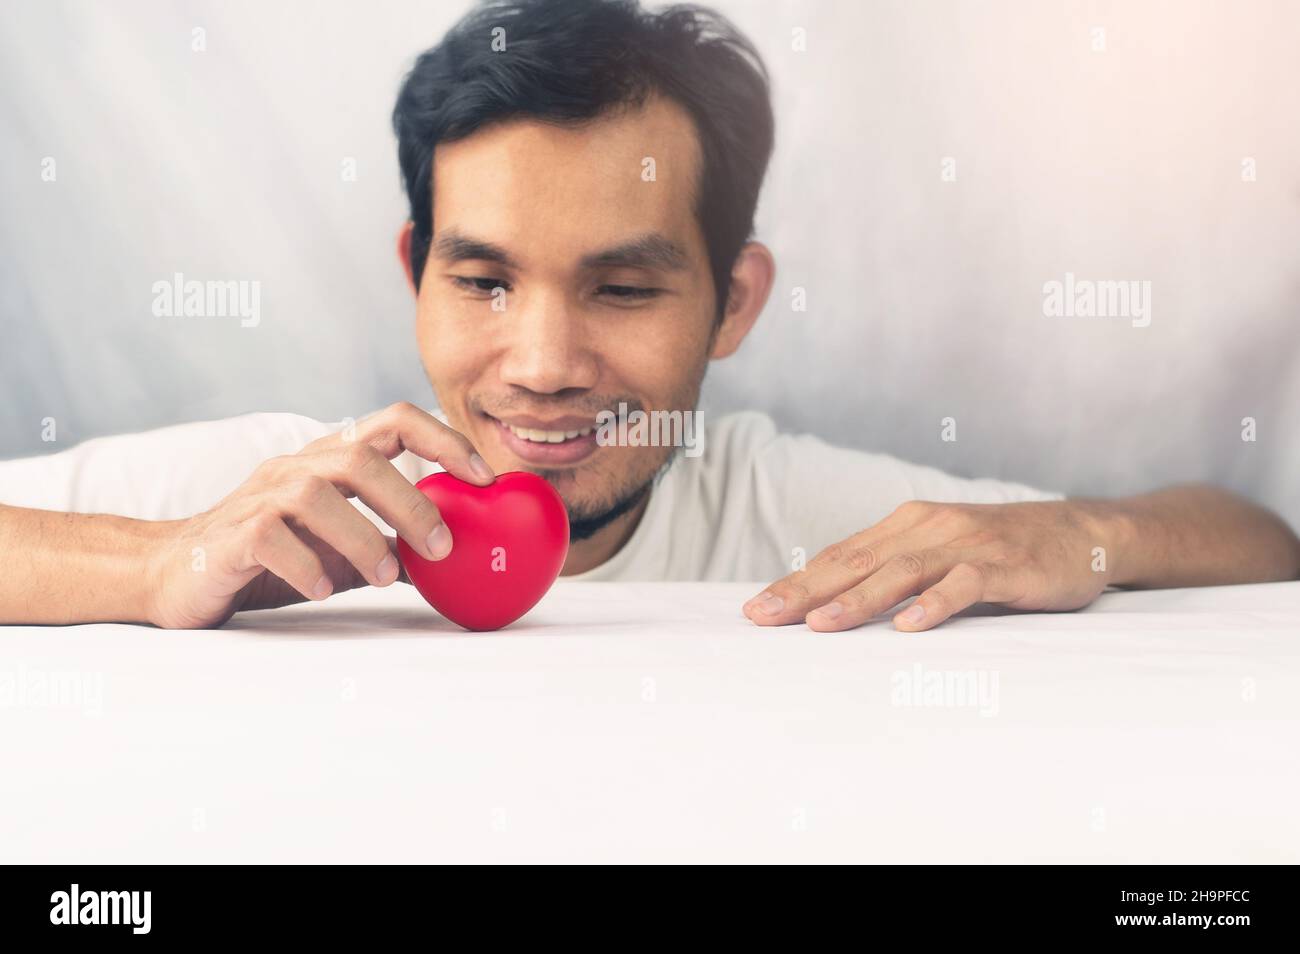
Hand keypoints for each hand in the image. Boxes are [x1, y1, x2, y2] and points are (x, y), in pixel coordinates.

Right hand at [146, 402, 494, 627]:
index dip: (444, 439)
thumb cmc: (270, 558)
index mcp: (330, 461)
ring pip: (316, 495)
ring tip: (386, 578)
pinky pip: (271, 536)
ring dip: (362, 538)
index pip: (393, 421)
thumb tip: (460, 561)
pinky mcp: (230, 535)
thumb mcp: (341, 550)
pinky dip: (307, 564)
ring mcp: (259, 497)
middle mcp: (296, 468)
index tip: (486, 477)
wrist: (176, 574)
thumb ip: (392, 548)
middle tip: (442, 548)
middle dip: (409, 502)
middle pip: (359, 457)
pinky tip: (326, 590)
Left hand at [743, 499, 1116, 632]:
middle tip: (765, 617)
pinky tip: (909, 626)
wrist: (1083, 531)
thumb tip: (832, 601)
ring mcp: (966, 544)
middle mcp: (928, 528)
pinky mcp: (1003, 565)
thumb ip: (894, 569)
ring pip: (901, 571)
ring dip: (858, 599)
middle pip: (856, 562)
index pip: (840, 556)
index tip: (756, 609)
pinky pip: (962, 584)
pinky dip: (934, 604)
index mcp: (906, 525)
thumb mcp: (940, 550)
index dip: (797, 582)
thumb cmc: (1001, 548)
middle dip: (806, 591)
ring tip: (821, 625)